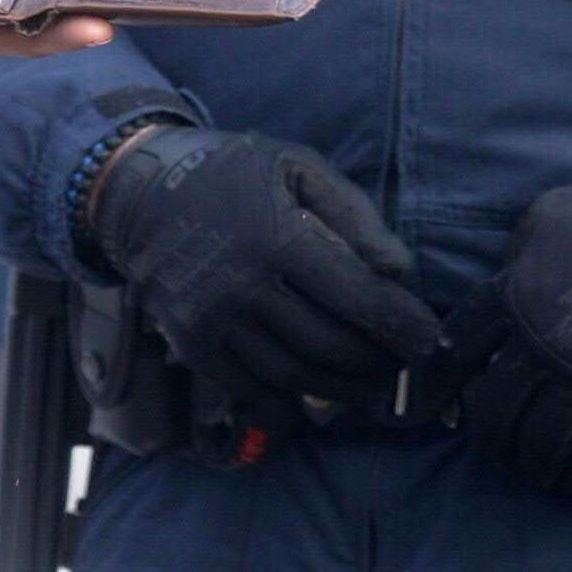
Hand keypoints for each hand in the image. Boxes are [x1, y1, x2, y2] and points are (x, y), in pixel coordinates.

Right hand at [91, 126, 445, 409]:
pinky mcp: (194, 346)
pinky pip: (252, 391)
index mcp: (278, 238)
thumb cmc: (235, 174)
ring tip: (370, 383)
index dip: (402, 326)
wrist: (142, 194)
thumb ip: (354, 216)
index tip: (429, 342)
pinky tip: (317, 396)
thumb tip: (398, 271)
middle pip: (330, 347)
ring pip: (295, 376)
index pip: (358, 298)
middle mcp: (244, 287)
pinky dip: (291, 403)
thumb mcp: (299, 169)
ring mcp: (214, 323)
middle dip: (377, 363)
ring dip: (342, 389)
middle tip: (402, 364)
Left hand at [444, 172, 571, 502]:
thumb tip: (511, 271)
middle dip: (487, 439)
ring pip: (541, 442)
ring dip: (531, 465)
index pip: (457, 351)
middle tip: (493, 450)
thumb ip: (519, 252)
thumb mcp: (546, 217)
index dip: (435, 383)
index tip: (426, 404)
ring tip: (532, 474)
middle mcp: (539, 347)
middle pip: (495, 411)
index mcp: (512, 300)